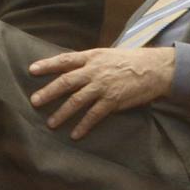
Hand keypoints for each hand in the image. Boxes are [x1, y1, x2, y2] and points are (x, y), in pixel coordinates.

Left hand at [29, 47, 175, 139]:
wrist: (157, 68)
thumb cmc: (134, 60)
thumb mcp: (110, 55)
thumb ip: (92, 62)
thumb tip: (75, 69)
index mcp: (94, 57)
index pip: (66, 60)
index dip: (48, 65)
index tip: (32, 70)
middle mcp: (95, 70)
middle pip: (66, 81)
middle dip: (48, 92)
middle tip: (34, 101)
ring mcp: (103, 86)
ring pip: (76, 100)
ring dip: (62, 113)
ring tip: (51, 123)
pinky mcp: (113, 100)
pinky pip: (94, 115)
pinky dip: (83, 125)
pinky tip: (75, 134)